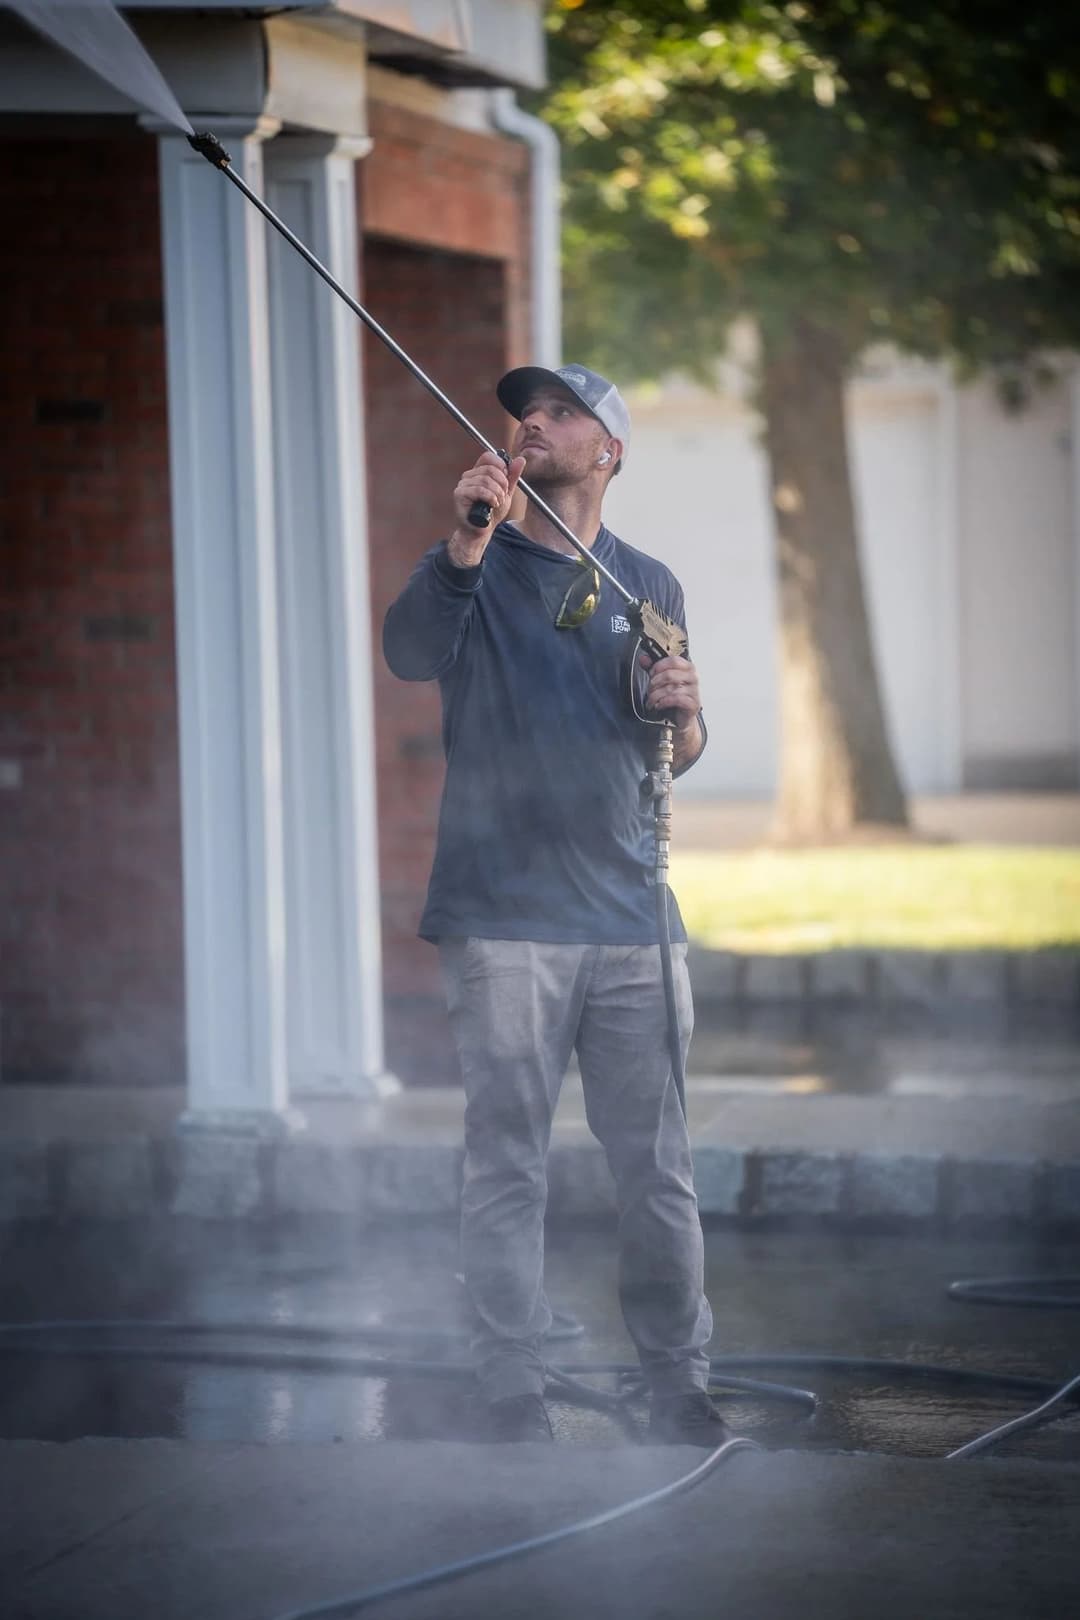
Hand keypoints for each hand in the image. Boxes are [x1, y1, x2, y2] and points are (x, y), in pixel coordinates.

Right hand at [448, 451, 525, 566]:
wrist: (483, 530)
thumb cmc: (492, 512)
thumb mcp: (507, 492)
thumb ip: (512, 476)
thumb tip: (520, 459)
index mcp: (479, 472)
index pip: (488, 457)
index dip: (500, 465)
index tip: (506, 480)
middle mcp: (469, 476)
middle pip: (489, 469)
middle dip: (502, 483)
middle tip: (503, 495)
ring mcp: (463, 484)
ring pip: (485, 480)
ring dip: (497, 493)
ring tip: (497, 503)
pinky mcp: (459, 494)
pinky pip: (479, 490)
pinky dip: (490, 498)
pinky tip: (492, 505)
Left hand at [639, 651, 700, 730]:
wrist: (680, 717)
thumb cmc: (673, 697)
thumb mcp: (662, 681)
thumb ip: (653, 669)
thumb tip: (643, 659)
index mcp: (688, 668)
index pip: (673, 660)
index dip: (659, 666)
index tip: (651, 674)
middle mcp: (693, 677)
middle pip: (669, 674)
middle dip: (654, 683)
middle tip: (649, 690)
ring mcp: (695, 691)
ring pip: (670, 688)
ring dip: (656, 695)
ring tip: (651, 700)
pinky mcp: (693, 704)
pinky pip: (676, 699)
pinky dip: (663, 702)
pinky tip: (659, 705)